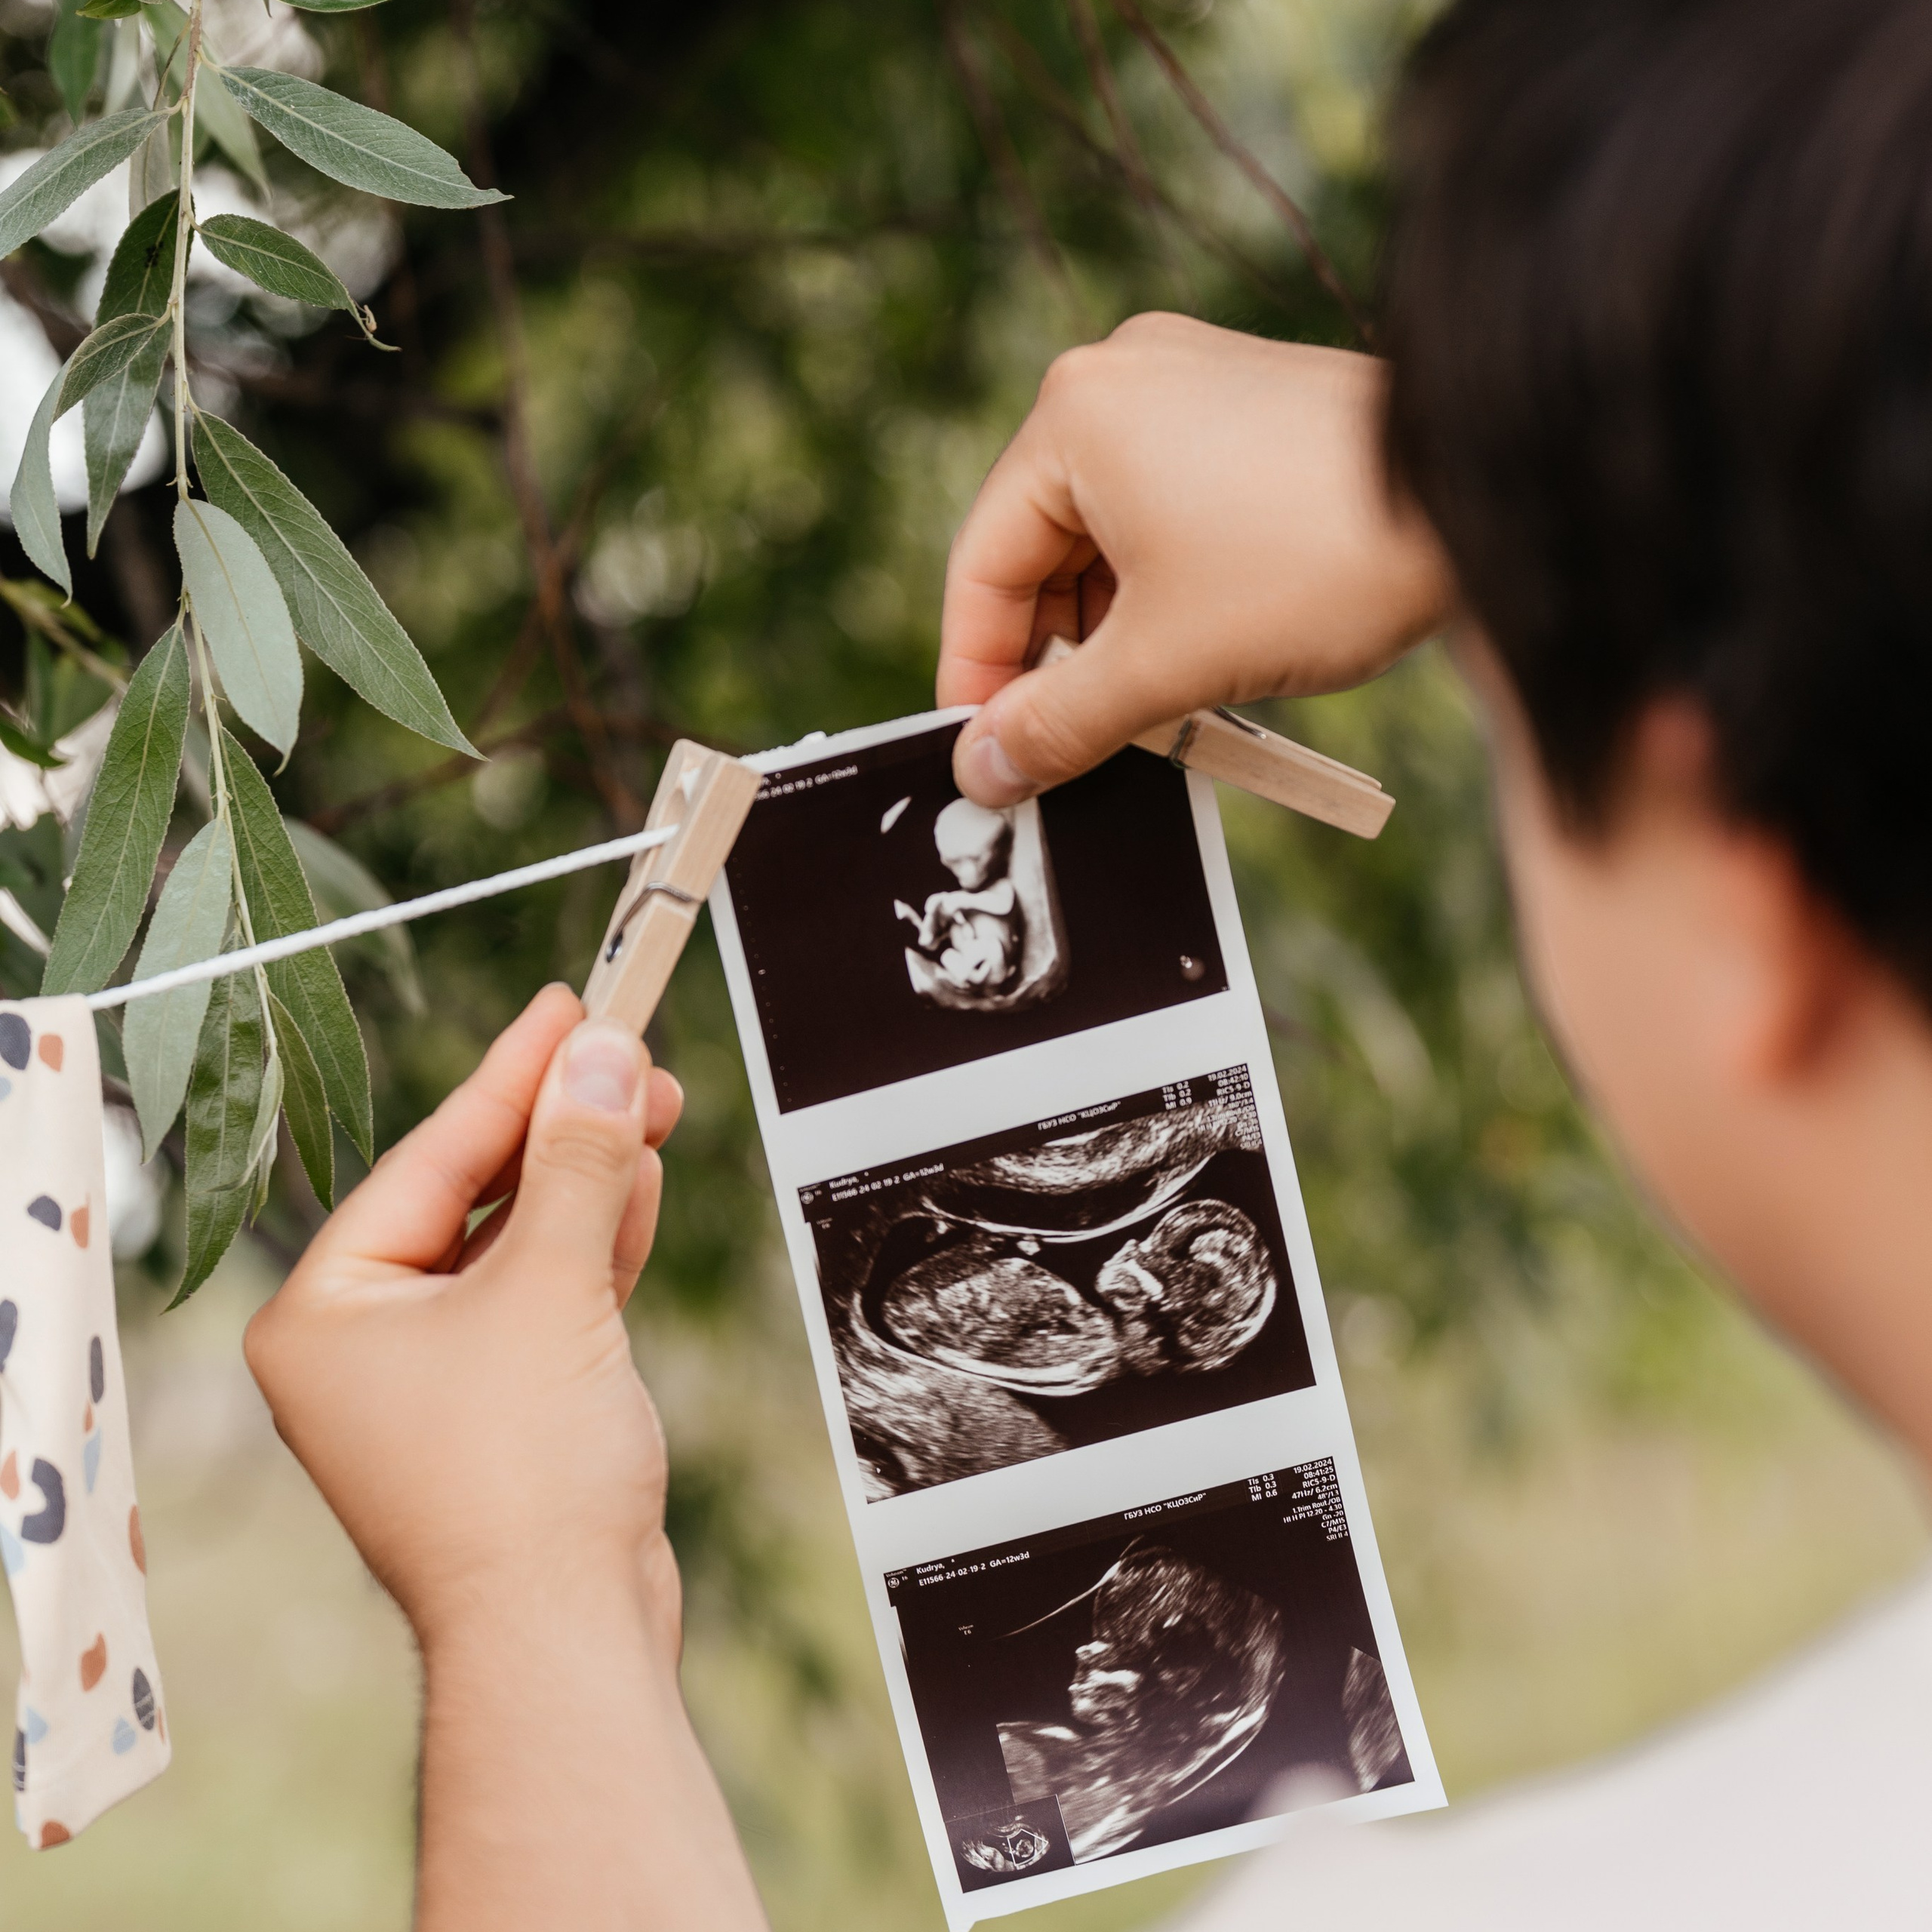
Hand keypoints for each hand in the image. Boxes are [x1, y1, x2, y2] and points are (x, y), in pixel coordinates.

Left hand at [244, 983, 686, 1653]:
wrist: (562, 1633)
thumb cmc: (520, 1486)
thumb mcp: (553, 1288)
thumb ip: (581, 1162)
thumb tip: (606, 1058)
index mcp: (326, 1312)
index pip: (431, 1157)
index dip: (510, 1075)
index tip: (571, 1008)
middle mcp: (364, 1341)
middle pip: (475, 1192)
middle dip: (562, 1127)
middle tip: (634, 1057)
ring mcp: (434, 1378)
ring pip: (519, 1240)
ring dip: (589, 1179)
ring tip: (650, 1111)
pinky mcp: (500, 1405)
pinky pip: (545, 1294)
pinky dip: (594, 1244)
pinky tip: (638, 1190)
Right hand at [939, 312, 1454, 804]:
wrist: (1491, 489)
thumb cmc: (1318, 560)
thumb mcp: (1167, 663)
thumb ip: (1060, 723)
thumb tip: (982, 771)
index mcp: (1074, 416)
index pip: (982, 566)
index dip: (977, 675)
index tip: (989, 756)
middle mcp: (1120, 377)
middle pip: (1041, 549)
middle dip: (1056, 659)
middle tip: (1072, 750)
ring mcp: (1190, 383)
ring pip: (1108, 538)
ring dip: (1113, 634)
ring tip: (1147, 714)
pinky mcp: (1247, 408)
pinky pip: (1167, 512)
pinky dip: (1164, 590)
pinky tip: (1195, 657)